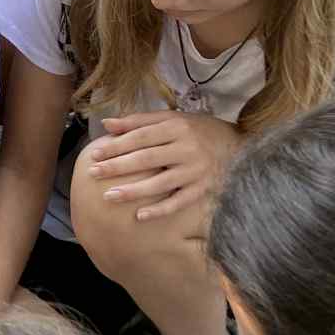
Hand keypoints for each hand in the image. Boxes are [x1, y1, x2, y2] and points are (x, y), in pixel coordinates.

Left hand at [86, 111, 242, 222]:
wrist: (240, 145)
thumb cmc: (199, 130)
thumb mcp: (172, 118)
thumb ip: (139, 121)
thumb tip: (107, 124)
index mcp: (177, 127)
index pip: (141, 137)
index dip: (117, 146)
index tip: (95, 154)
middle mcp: (187, 148)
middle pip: (147, 158)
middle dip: (118, 167)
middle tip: (93, 174)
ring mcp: (196, 171)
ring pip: (161, 183)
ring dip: (134, 191)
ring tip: (109, 196)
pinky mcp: (203, 189)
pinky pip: (179, 202)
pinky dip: (160, 210)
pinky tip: (140, 216)